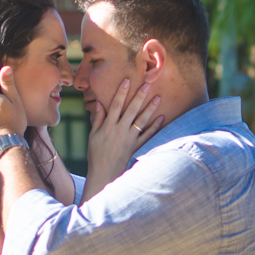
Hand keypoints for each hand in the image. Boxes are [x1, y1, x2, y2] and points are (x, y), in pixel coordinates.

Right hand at [82, 79, 162, 201]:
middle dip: (139, 96)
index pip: (115, 105)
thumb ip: (97, 119)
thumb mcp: (93, 136)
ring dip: (150, 109)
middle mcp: (120, 130)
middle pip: (131, 110)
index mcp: (108, 126)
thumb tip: (99, 104)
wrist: (104, 174)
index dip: (121, 92)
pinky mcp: (136, 147)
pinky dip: (155, 127)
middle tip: (148, 85)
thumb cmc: (96, 154)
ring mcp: (129, 139)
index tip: (127, 81)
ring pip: (142, 121)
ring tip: (158, 98)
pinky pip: (147, 136)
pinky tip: (162, 118)